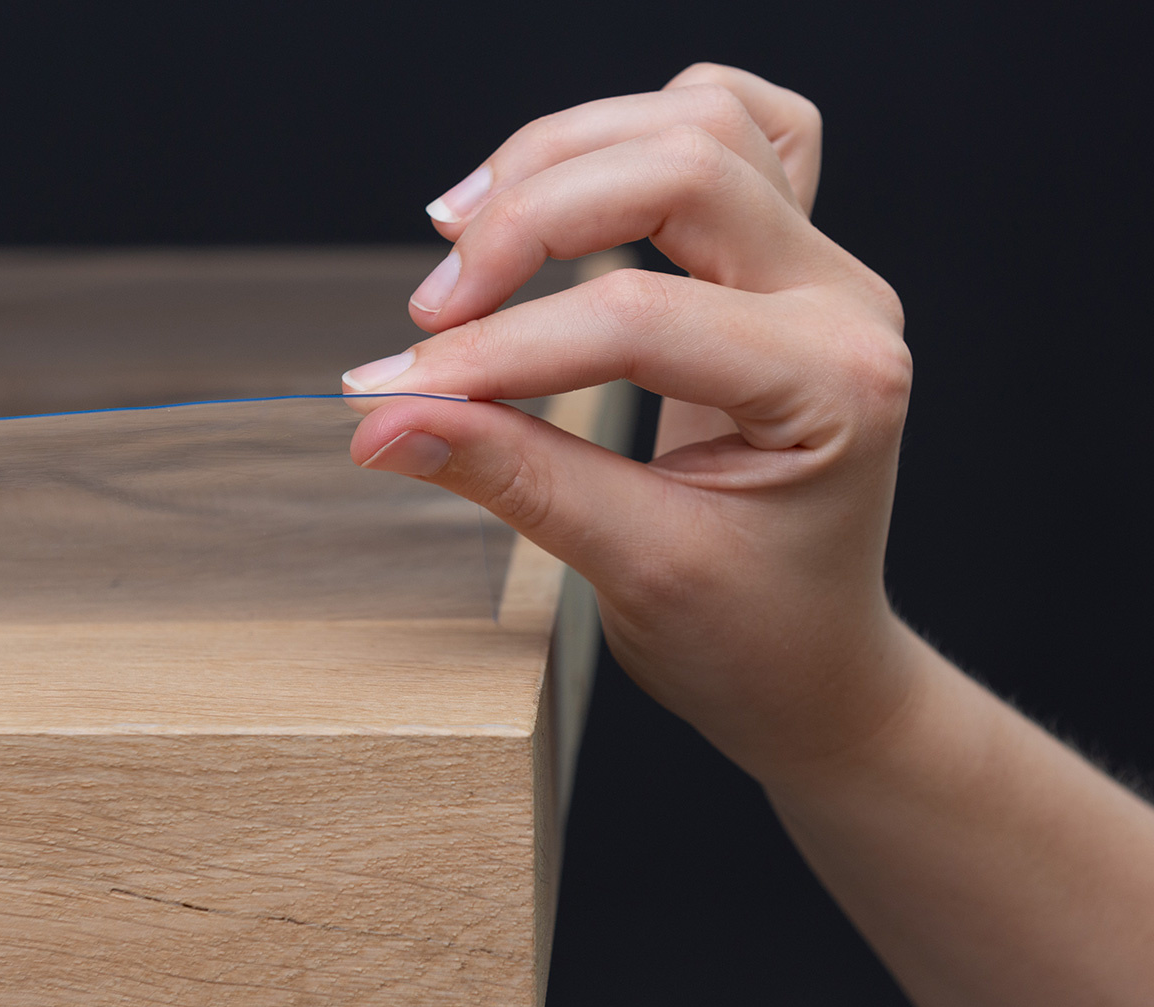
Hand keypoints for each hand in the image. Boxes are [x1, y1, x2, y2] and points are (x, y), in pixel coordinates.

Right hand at [343, 64, 911, 784]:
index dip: (498, 349)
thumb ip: (511, 475)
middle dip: (528, 222)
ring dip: (567, 156)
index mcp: (833, 383)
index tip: (396, 390)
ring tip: (464, 230)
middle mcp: (840, 301)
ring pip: (700, 120)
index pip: (636, 318)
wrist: (812, 664)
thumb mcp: (633, 568)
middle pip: (682, 166)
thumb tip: (387, 417)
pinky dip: (644, 132)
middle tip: (431, 311)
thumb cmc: (755, 637)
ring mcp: (820, 271)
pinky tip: (577, 175)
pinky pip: (737, 131)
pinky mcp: (782, 266)